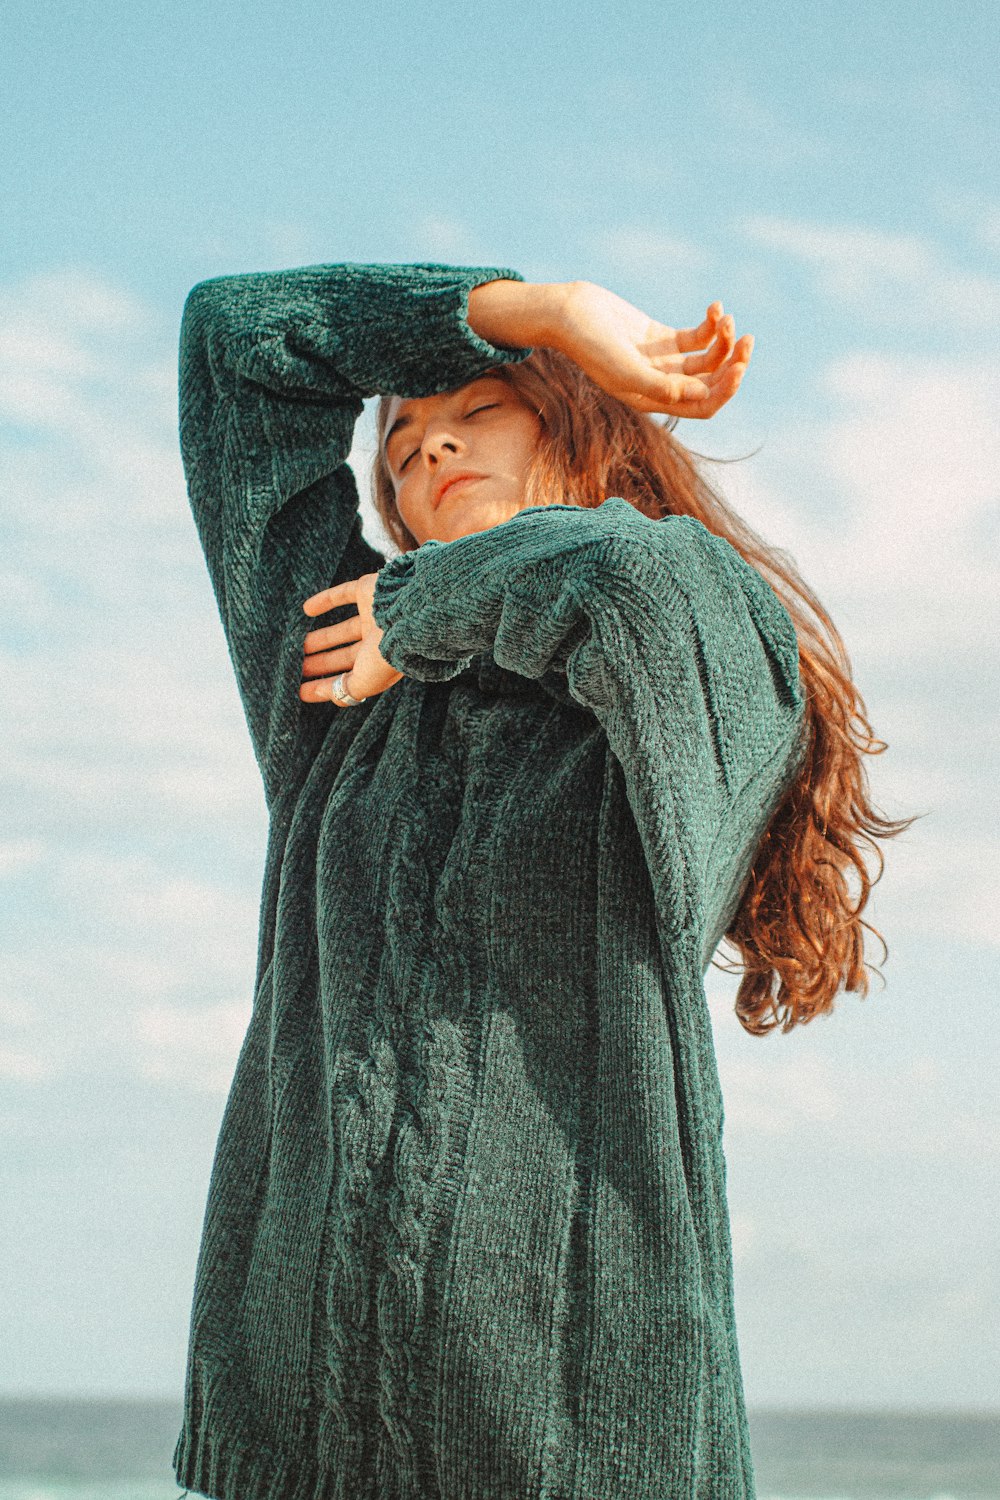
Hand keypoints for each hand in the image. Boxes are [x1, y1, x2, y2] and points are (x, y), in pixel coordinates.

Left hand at [300, 572, 403, 705]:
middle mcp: (378, 642)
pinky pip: (342, 595)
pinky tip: (306, 608)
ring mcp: (373, 616)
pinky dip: (325, 601)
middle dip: (320, 663)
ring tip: (297, 645)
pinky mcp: (368, 591)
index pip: (348, 679)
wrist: (409, 614)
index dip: (324, 686)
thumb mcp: (365, 682)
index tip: (300, 691)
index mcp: (381, 666)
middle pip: (343, 656)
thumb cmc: (388, 654)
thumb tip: (318, 694)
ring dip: (320, 637)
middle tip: (295, 668)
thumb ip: (344, 690)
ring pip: (342, 630)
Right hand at [550, 281, 751, 418]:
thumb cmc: (590, 343)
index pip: (701, 406)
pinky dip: (710, 325)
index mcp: (653, 400)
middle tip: (747, 340)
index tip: (738, 366)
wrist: (567, 313)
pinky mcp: (660, 337)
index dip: (724, 390)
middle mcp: (660, 385)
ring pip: (707, 360)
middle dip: (732, 364)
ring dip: (723, 340)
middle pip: (710, 384)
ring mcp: (662, 361)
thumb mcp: (624, 368)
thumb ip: (661, 385)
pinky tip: (715, 307)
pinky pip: (696, 337)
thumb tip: (701, 394)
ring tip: (726, 317)